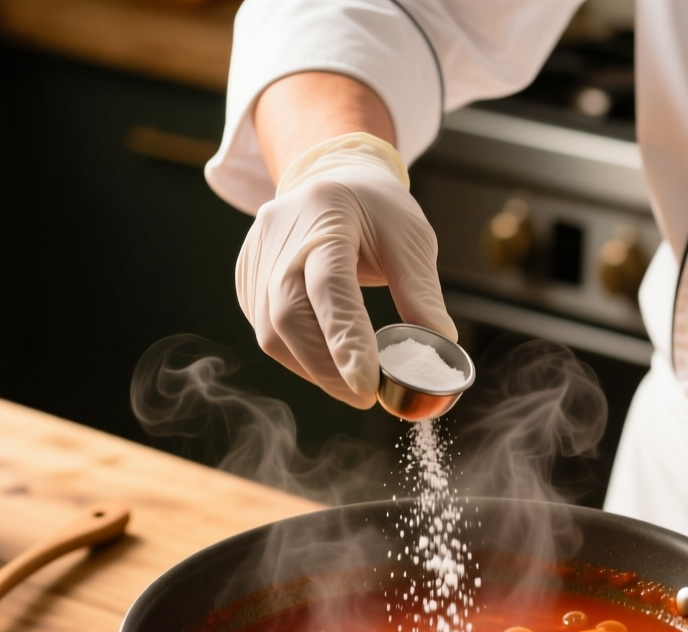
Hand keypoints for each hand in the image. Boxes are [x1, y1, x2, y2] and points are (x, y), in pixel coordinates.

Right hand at [235, 132, 455, 407]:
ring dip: (311, 368)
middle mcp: (280, 231)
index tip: (368, 387)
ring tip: (349, 382)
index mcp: (326, 211)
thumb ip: (421, 294)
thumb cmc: (379, 210)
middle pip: (287, 314)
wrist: (333, 178)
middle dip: (326, 367)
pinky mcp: (248, 276)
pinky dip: (297, 355)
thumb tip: (439, 350)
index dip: (345, 340)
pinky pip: (264, 328)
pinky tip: (325, 360)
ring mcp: (257, 255)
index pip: (329, 285)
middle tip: (364, 396)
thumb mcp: (411, 239)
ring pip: (270, 330)